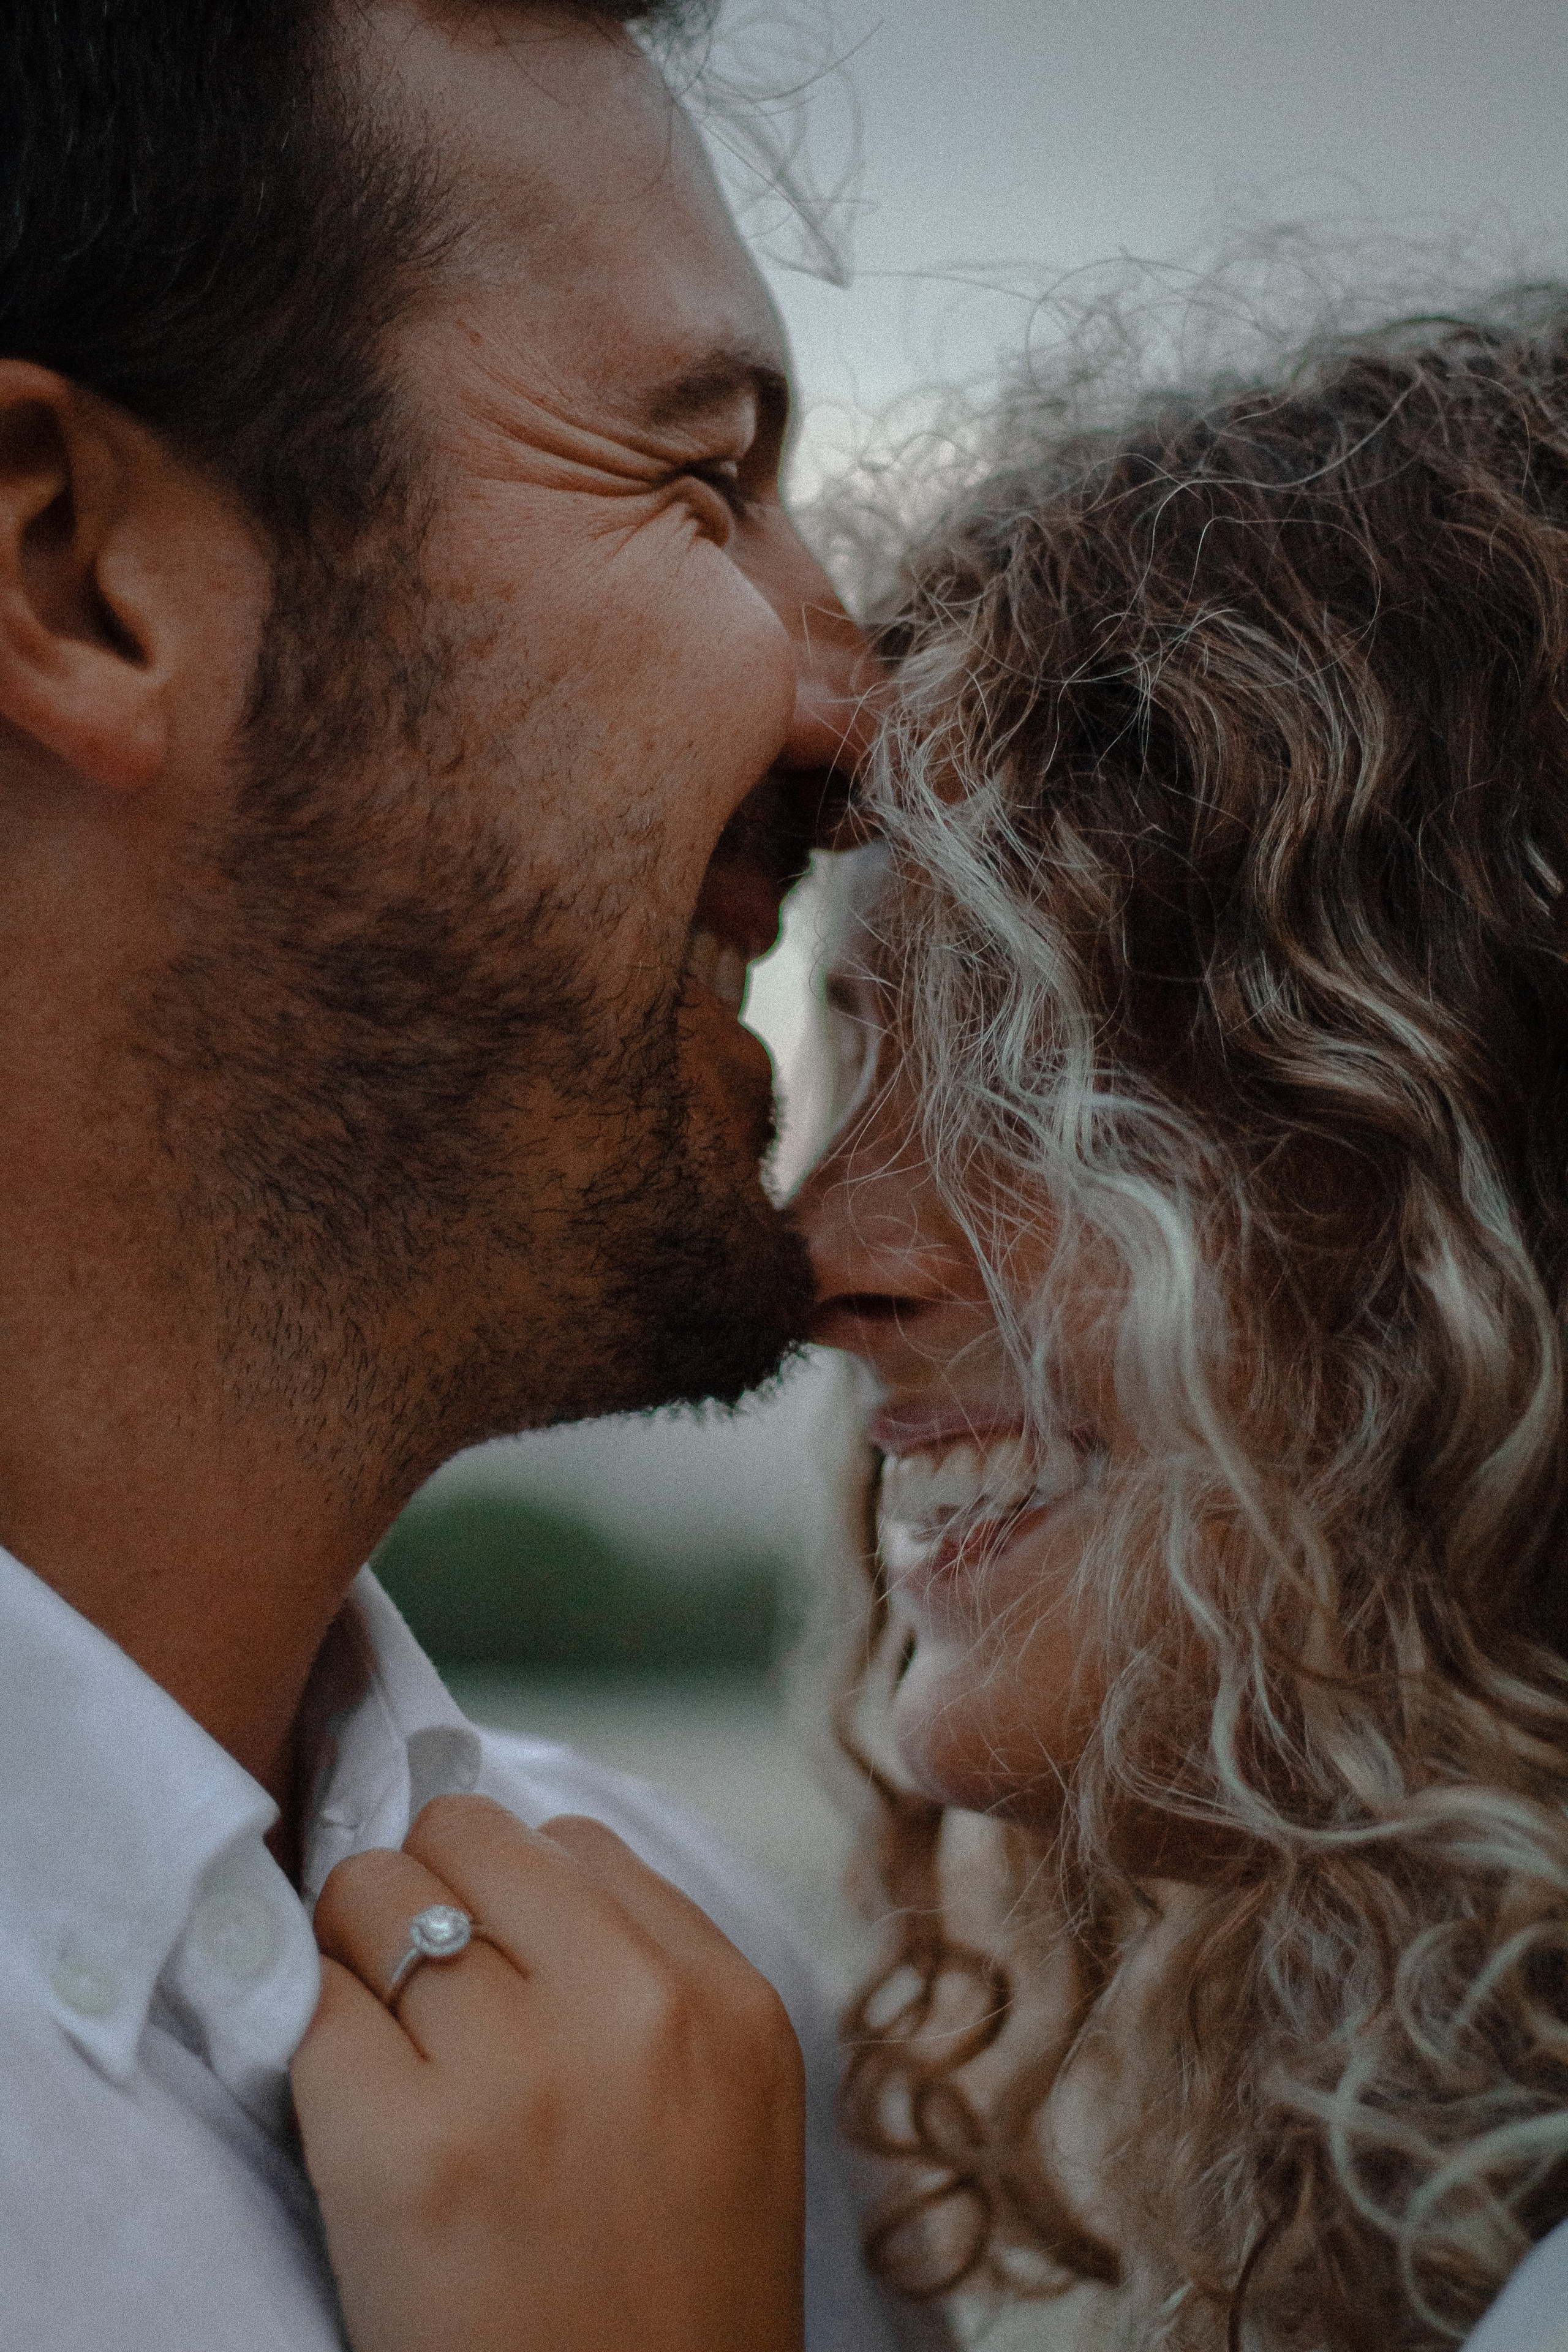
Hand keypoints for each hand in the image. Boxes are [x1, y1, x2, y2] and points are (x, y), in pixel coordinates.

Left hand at [291, 1794, 804, 2351]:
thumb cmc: (669, 2295)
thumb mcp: (726, 2103)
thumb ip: (647, 1973)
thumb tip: (508, 1864)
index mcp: (722, 2002)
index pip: (570, 1842)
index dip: (510, 1889)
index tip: (488, 1947)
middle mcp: (629, 2015)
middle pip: (460, 1839)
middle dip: (422, 1894)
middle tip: (413, 1984)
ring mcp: (512, 2076)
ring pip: (367, 1899)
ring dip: (351, 1958)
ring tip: (380, 2045)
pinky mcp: (401, 2152)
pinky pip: (310, 2011)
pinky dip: (309, 2047)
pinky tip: (348, 2112)